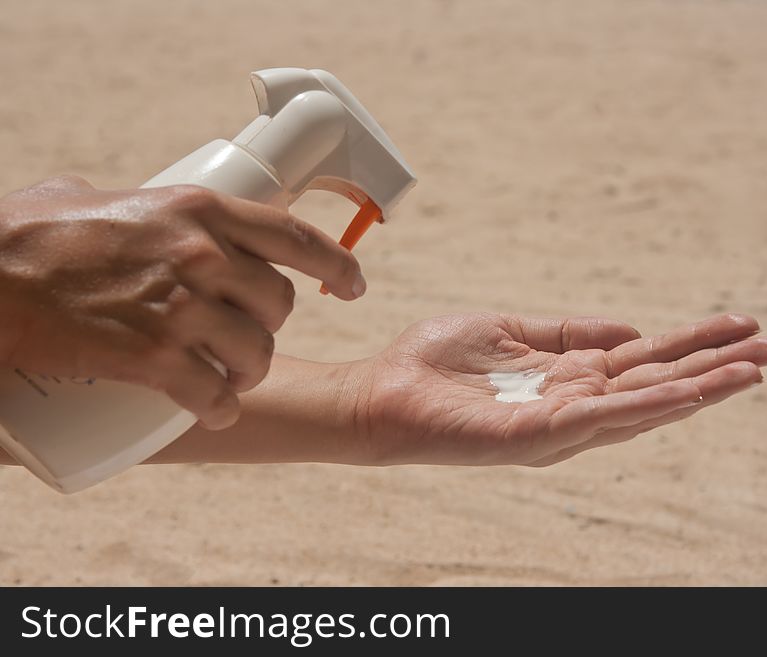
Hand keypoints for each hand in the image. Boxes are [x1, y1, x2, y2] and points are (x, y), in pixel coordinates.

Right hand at [0, 175, 365, 427]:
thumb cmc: (33, 235)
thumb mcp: (103, 195)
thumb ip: (144, 205)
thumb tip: (154, 213)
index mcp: (201, 210)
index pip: (296, 237)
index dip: (337, 263)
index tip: (355, 283)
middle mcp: (203, 255)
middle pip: (282, 305)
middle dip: (271, 326)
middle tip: (246, 334)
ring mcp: (182, 308)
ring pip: (257, 353)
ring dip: (250, 372)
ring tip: (230, 375)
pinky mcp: (155, 359)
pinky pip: (216, 394)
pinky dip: (220, 409)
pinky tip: (215, 411)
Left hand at [353, 313, 766, 465]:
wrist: (382, 393)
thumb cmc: (438, 363)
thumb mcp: (510, 329)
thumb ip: (568, 331)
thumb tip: (631, 329)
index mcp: (569, 376)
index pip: (645, 359)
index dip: (694, 343)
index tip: (742, 324)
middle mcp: (574, 404)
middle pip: (658, 383)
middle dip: (717, 365)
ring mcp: (558, 424)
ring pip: (642, 405)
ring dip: (699, 388)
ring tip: (753, 369)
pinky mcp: (534, 436)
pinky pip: (599, 419)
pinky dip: (646, 406)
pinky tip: (687, 392)